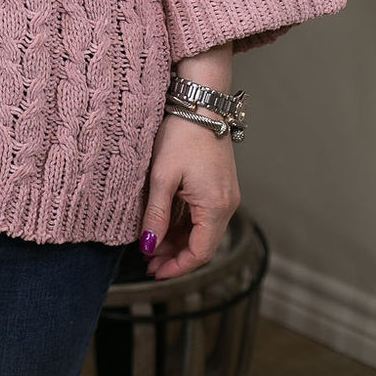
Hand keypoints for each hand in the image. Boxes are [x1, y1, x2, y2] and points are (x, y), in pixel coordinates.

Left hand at [139, 113, 240, 279]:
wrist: (200, 102)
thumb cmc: (182, 133)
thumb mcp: (162, 176)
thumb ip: (156, 215)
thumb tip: (148, 246)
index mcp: (216, 207)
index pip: (200, 253)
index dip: (177, 267)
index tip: (155, 272)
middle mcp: (227, 205)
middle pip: (202, 245)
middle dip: (175, 256)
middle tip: (148, 261)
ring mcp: (226, 195)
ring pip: (202, 230)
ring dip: (179, 240)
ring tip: (151, 243)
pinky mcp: (220, 185)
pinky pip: (204, 215)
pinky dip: (185, 224)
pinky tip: (165, 223)